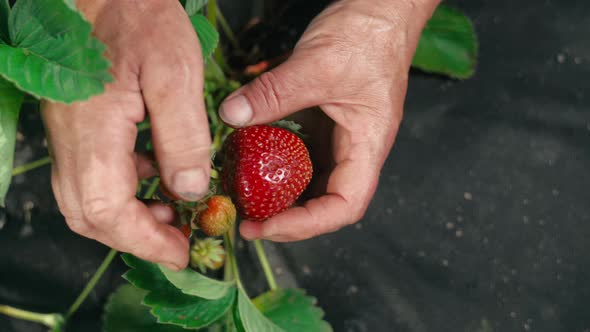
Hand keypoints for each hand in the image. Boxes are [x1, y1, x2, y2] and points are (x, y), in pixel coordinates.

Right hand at [42, 0, 210, 269]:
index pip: (106, 212)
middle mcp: (71, 139)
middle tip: (177, 237)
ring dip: (128, 216)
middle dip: (135, 237)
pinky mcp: (78, 122)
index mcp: (93, 132)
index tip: (180, 253)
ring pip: (87, 198)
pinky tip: (158, 174)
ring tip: (172, 212)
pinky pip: (93, 172)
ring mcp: (70, 132)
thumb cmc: (137, 17)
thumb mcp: (175, 74)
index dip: (144, 242)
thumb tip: (189, 189)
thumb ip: (182, 137)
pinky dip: (125, 188)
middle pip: (89, 215)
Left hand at [219, 0, 439, 240]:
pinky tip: (248, 156)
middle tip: (245, 217)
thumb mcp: (316, 65)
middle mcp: (354, 148)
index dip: (307, 224)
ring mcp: (337, 136)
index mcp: (367, 145)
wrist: (381, 8)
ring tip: (242, 195)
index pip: (345, 205)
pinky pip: (298, 150)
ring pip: (309, 178)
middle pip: (324, 199)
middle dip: (285, 215)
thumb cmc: (368, 36)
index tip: (267, 226)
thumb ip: (273, 93)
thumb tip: (231, 115)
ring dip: (277, 192)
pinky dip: (273, 159)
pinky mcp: (323, 121)